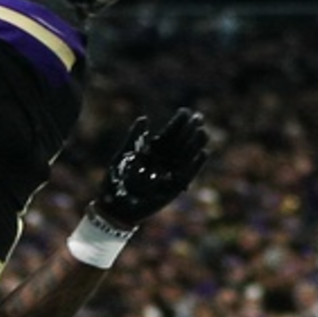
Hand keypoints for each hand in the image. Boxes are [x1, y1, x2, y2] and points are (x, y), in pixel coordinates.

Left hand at [92, 108, 207, 226]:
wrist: (114, 205)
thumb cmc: (116, 180)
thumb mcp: (123, 155)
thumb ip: (134, 137)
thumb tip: (144, 118)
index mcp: (151, 152)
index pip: (168, 134)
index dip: (177, 123)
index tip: (186, 111)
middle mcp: (162, 162)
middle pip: (179, 143)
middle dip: (189, 130)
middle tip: (199, 117)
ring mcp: (168, 174)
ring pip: (185, 157)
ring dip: (195, 144)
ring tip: (204, 131)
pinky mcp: (173, 188)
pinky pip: (187, 175)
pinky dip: (196, 164)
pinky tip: (204, 152)